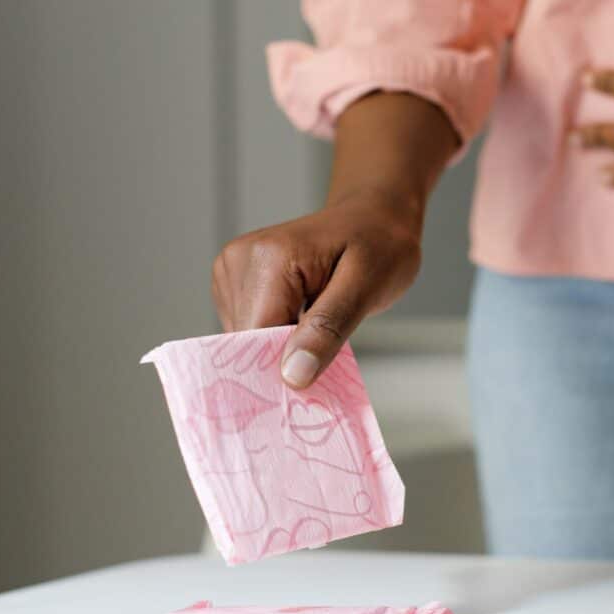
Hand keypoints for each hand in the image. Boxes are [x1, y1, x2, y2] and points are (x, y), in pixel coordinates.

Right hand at [212, 187, 423, 388]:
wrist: (374, 214)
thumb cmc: (379, 243)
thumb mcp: (367, 287)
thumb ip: (328, 329)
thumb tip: (293, 375)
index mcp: (268, 259)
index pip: (255, 337)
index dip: (278, 372)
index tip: (306, 397)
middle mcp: (239, 261)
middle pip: (245, 342)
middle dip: (282, 363)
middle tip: (323, 367)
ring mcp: (233, 270)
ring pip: (244, 341)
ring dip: (280, 351)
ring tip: (319, 337)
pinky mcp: (237, 282)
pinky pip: (250, 328)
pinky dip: (276, 340)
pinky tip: (305, 329)